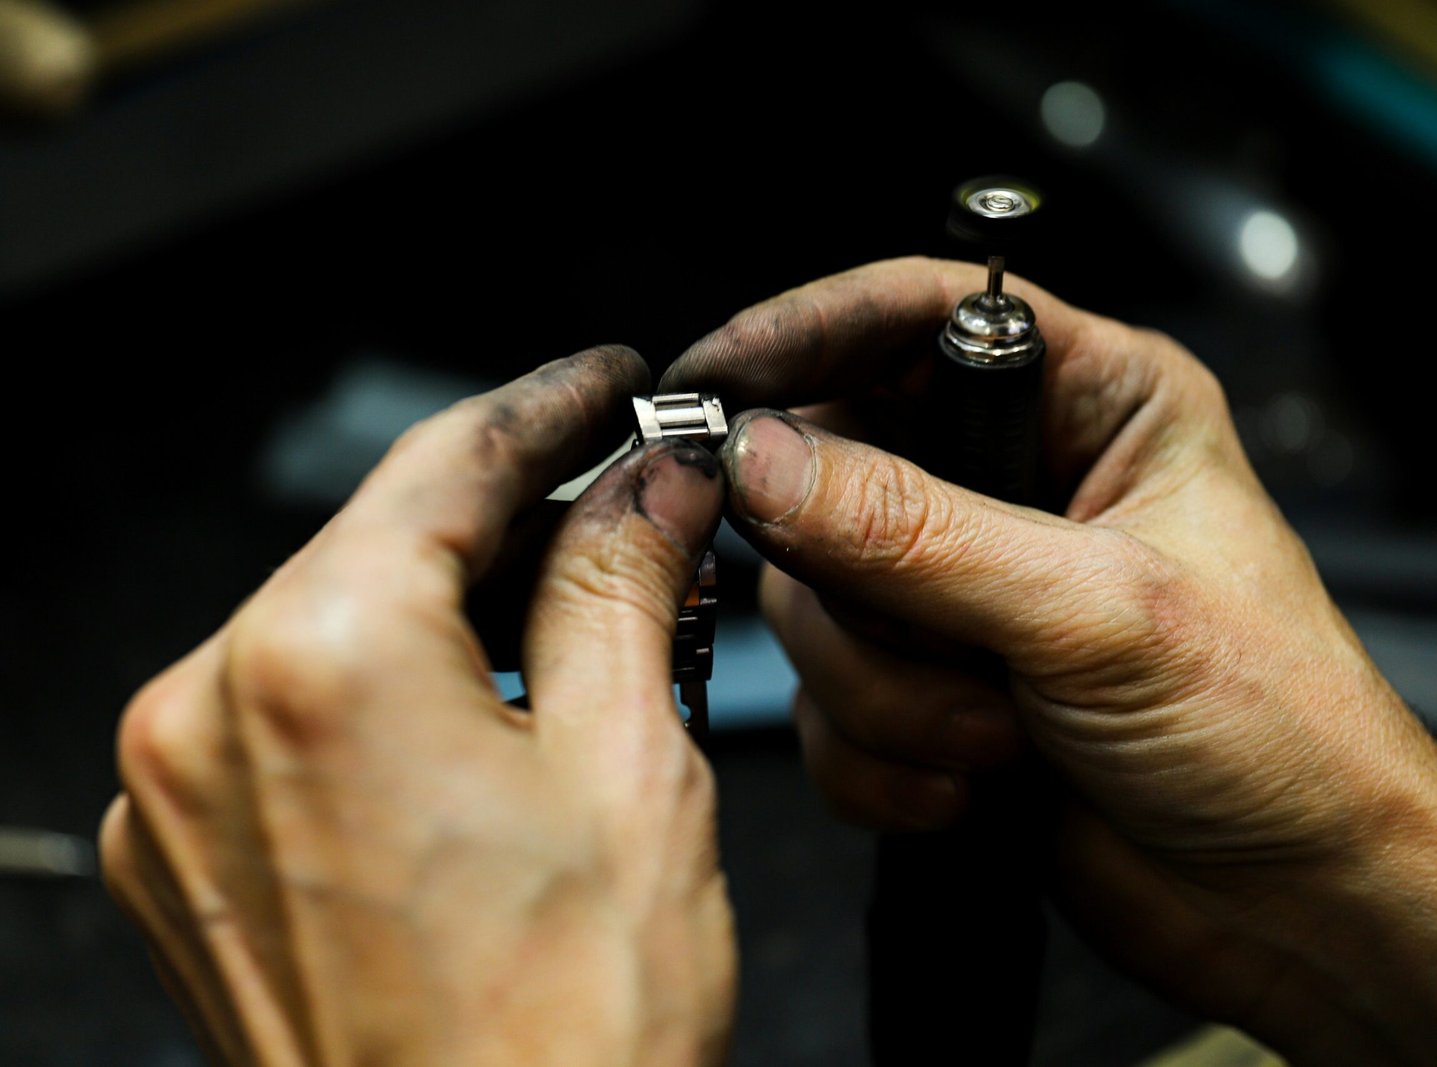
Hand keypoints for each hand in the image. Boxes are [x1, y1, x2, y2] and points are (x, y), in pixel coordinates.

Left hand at [99, 346, 735, 1066]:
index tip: (609, 386)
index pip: (447, 460)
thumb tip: (648, 483)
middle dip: (513, 513)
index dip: (551, 404)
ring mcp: (174, 797)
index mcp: (319, 662)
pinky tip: (483, 711)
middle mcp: (206, 715)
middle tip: (627, 505)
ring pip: (333, 623)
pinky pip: (287, 715)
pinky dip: (386, 688)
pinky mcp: (181, 861)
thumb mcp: (634, 763)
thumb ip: (625, 582)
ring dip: (454, 603)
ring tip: (576, 618)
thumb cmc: (567, 1031)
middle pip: (382, 540)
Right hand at [664, 258, 1436, 1063]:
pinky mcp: (936, 693)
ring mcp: (968, 595)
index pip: (916, 315)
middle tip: (935, 637)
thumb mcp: (1094, 612)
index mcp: (1093, 405)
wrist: (1302, 907)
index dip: (805, 333)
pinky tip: (980, 781)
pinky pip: (829, 706)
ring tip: (999, 729)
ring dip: (889, 692)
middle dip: (865, 586)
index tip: (715, 379)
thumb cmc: (1281, 734)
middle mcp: (1019, 487)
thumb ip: (916, 532)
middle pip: (833, 472)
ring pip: (818, 605)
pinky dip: (885, 758)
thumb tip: (768, 458)